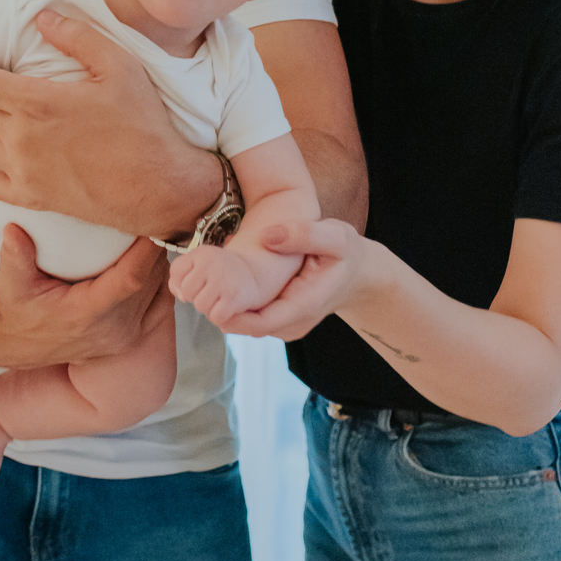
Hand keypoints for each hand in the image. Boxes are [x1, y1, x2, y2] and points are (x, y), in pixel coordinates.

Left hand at [0, 10, 219, 237]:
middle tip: (6, 87)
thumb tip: (42, 17)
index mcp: (37, 102)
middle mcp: (21, 137)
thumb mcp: (119, 66)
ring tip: (3, 114)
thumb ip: (77, 37)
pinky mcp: (32, 196)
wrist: (157, 185)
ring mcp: (24, 170)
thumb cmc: (142, 123)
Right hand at [0, 221, 175, 369]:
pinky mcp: (130, 338)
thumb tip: (13, 229)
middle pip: (153, 280)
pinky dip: (158, 277)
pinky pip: (158, 302)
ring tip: (152, 227)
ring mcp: (126, 337)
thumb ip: (14, 258)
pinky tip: (149, 255)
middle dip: (158, 245)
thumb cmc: (12, 313)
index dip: (149, 248)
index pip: (133, 278)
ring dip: (159, 260)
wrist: (14, 349)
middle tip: (153, 210)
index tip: (153, 215)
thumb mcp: (9, 286)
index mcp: (88, 315)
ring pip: (160, 290)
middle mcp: (115, 330)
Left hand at [168, 245, 266, 326]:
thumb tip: (181, 296)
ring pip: (200, 306)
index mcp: (201, 253)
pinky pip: (215, 317)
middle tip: (212, 291)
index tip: (199, 281)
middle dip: (196, 296)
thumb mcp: (198, 264)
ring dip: (209, 308)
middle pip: (186, 293)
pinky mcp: (234, 296)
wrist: (254, 274)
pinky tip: (228, 307)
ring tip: (220, 298)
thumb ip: (179, 277)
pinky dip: (220, 317)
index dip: (183, 283)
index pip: (176, 274)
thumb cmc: (221, 272)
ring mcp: (223, 279)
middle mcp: (211, 262)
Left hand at [212, 218, 366, 339]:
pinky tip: (227, 280)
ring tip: (208, 278)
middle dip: (221, 307)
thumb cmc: (348, 254)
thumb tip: (268, 235)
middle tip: (199, 281)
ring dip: (227, 304)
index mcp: (303, 307)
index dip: (229, 314)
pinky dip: (237, 302)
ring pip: (246, 322)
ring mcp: (286, 324)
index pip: (258, 324)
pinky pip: (252, 316)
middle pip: (246, 326)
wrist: (361, 276)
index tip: (208, 294)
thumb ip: (305, 234)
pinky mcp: (280, 319)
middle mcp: (292, 323)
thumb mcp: (335, 236)